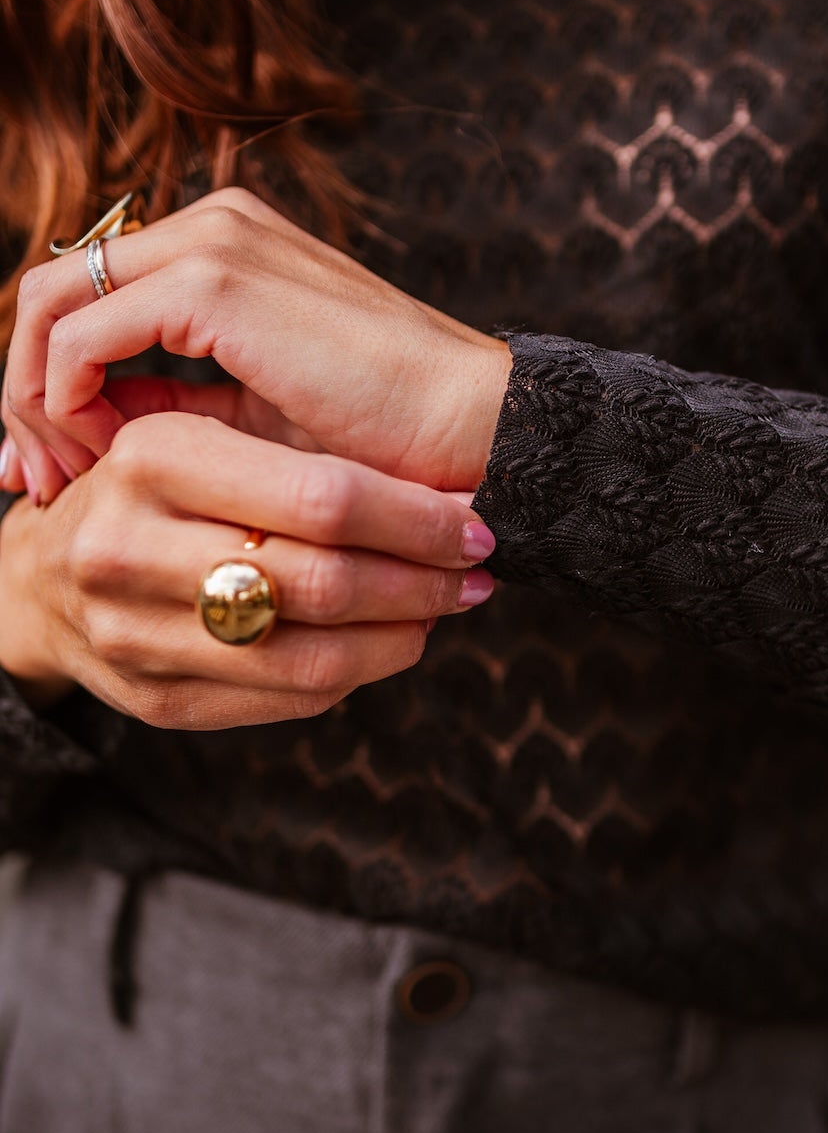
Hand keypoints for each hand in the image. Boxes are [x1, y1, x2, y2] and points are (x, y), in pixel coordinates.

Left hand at [0, 187, 513, 507]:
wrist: (474, 432)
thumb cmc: (388, 441)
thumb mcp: (255, 420)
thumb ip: (176, 402)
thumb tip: (88, 426)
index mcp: (225, 248)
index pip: (88, 296)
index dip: (44, 383)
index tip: (48, 471)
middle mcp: (212, 226)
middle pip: (51, 291)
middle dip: (21, 393)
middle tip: (34, 483)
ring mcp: (213, 244)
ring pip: (49, 304)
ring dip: (35, 401)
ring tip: (69, 481)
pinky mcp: (216, 284)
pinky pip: (81, 335)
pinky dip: (69, 402)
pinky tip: (111, 460)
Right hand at [0, 412, 496, 728]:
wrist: (41, 574)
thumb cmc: (156, 486)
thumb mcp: (199, 433)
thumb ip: (295, 454)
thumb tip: (450, 488)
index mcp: (153, 454)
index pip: (322, 496)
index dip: (416, 518)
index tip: (474, 519)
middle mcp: (129, 546)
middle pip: (322, 581)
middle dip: (424, 581)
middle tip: (478, 571)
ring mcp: (132, 633)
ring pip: (313, 656)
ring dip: (402, 635)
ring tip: (444, 608)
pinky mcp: (151, 699)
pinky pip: (285, 699)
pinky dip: (356, 672)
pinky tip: (386, 641)